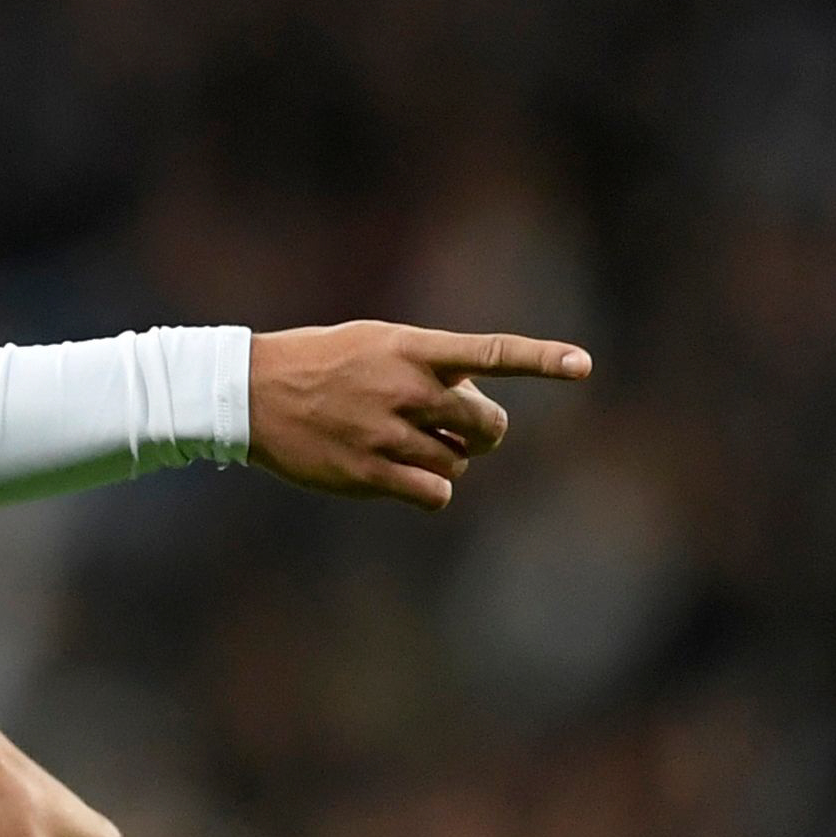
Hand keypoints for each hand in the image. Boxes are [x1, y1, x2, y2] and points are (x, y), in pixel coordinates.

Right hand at [248, 322, 590, 508]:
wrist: (250, 393)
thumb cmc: (319, 364)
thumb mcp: (375, 342)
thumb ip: (427, 365)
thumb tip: (471, 405)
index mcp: (410, 348)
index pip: (490, 352)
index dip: (541, 359)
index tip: (584, 365)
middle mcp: (406, 389)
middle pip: (487, 423)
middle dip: (481, 430)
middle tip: (456, 427)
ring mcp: (389, 433)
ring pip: (459, 463)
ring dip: (446, 459)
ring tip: (406, 444)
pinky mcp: (371, 472)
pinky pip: (435, 494)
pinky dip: (431, 489)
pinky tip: (403, 475)